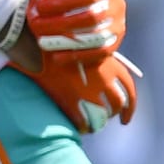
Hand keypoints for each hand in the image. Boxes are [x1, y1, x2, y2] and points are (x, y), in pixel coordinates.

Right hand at [18, 49, 140, 132]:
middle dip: (116, 114)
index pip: (128, 88)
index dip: (130, 105)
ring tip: (93, 124)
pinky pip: (83, 121)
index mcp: (109, 62)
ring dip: (99, 121)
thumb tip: (105, 73)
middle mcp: (102, 78)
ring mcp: (86, 90)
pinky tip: (79, 127)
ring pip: (102, 116)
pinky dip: (83, 127)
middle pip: (117, 103)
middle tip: (110, 119)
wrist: (33, 38)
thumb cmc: (57, 36)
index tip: (126, 114)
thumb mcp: (84, 42)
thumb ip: (96, 57)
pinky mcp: (69, 99)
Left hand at [26, 0, 126, 53]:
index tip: (39, 5)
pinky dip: (76, 56)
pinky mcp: (114, 45)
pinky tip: (56, 56)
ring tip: (42, 41)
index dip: (62, 1)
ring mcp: (117, 27)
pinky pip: (97, 54)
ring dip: (66, 42)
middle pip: (90, 18)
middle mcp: (117, 7)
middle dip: (59, 22)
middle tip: (35, 23)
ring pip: (94, 38)